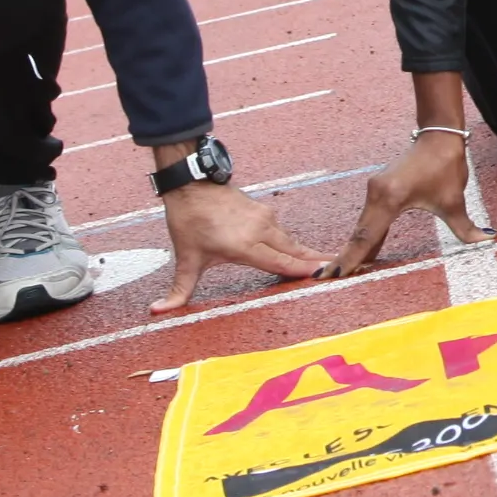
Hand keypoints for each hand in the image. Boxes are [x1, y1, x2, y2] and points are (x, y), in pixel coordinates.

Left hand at [154, 179, 331, 312]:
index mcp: (244, 246)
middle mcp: (260, 231)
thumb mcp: (186, 259)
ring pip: (290, 241)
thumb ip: (178, 290)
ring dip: (306, 254)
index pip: (280, 263)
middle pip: (294, 252)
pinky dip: (293, 244)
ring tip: (326, 264)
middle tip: (339, 271)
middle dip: (315, 263)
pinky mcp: (264, 212)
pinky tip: (302, 251)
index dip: (302, 271)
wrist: (192, 185)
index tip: (324, 276)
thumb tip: (157, 312)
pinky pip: (283, 232)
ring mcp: (264, 219)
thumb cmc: (190, 222)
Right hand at [326, 127, 482, 277]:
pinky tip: (365, 255)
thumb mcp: (454, 200)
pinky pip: (369, 218)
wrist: (439, 137)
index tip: (334, 275)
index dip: (352, 258)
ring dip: (355, 248)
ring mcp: (375, 190)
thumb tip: (486, 240)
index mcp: (390, 198)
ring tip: (343, 273)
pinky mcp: (378, 189)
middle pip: (359, 233)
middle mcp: (376, 194)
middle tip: (328, 281)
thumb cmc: (445, 165)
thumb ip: (464, 226)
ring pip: (362, 226)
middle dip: (346, 258)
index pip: (367, 236)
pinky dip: (366, 236)